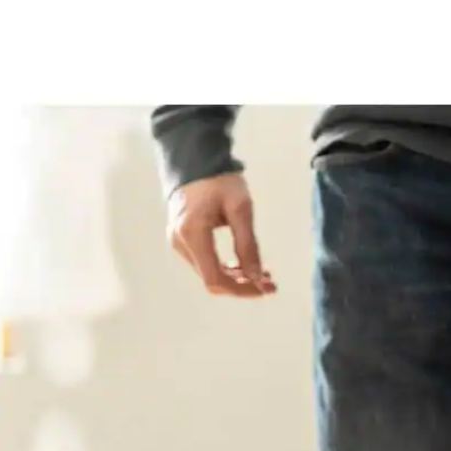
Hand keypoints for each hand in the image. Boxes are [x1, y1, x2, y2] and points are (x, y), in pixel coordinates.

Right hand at [166, 173, 275, 297]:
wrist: (195, 160)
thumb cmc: (218, 179)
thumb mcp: (240, 209)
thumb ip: (248, 244)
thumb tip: (257, 277)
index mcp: (192, 234)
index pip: (215, 279)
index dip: (242, 290)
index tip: (266, 288)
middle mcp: (180, 242)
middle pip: (212, 280)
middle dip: (243, 285)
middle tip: (271, 283)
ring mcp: (178, 242)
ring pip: (209, 273)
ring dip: (236, 278)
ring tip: (263, 274)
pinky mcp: (182, 239)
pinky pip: (205, 262)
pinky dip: (225, 268)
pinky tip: (244, 264)